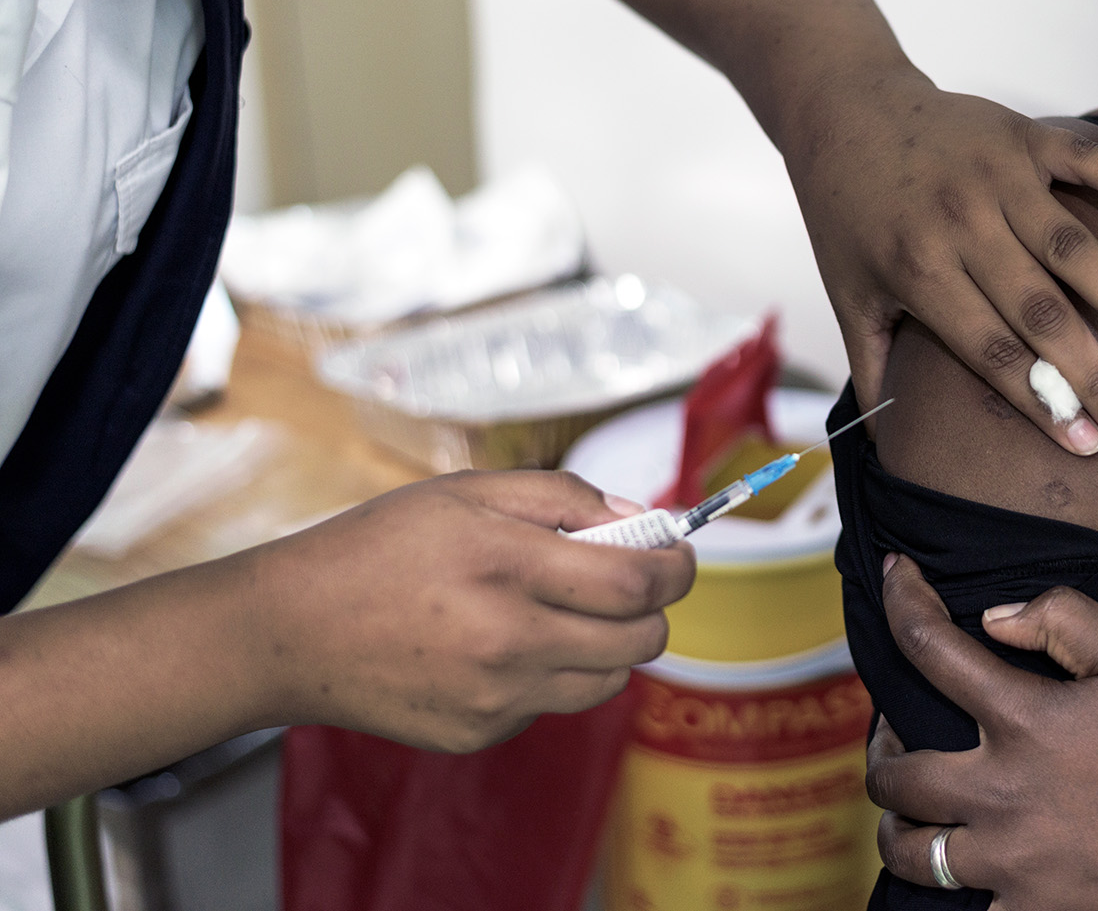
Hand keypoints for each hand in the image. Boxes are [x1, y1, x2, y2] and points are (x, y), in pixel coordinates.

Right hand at [245, 471, 694, 751]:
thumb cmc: (377, 549)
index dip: (677, 567)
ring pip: (608, 680)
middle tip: (628, 583)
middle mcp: (507, 639)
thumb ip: (563, 496)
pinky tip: (504, 646)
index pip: (638, 584)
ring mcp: (494, 697)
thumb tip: (635, 517)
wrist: (290, 631)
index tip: (678, 553)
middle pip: (641, 641)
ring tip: (566, 612)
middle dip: (653, 609)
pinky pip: (553, 704)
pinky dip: (551, 675)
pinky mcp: (479, 733)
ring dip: (611, 645)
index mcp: (507, 565)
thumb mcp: (467, 493)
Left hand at [785, 65, 1097, 455]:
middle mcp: (960, 224)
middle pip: (1038, 312)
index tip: (1086, 445)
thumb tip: (879, 450)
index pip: (991, 352)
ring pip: (1069, 245)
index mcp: (918, 271)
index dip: (1040, 402)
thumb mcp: (847, 295)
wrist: (844, 110)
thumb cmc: (847, 215)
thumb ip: (871, 369)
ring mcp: (995, 176)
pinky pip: (1083, 158)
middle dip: (1090, 372)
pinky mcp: (1020, 136)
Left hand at [867, 556, 1097, 910]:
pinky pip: (962, 905)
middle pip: (892, 774)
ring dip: (900, 823)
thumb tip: (993, 619)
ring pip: (909, 851)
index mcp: (1027, 719)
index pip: (929, 646)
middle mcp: (1004, 793)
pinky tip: (970, 859)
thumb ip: (1061, 617)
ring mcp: (1012, 861)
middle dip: (880, 748)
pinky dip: (957, 882)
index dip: (901, 600)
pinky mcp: (1032, 909)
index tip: (894, 576)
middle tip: (896, 736)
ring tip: (914, 807)